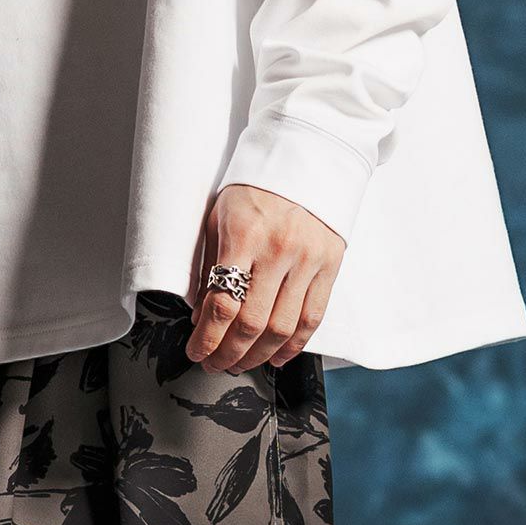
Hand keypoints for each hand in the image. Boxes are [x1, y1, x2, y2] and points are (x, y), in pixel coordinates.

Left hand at [185, 182, 344, 371]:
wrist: (304, 160)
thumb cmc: (253, 189)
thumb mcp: (219, 217)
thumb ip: (208, 265)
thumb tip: (200, 315)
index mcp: (245, 236)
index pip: (222, 303)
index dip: (206, 337)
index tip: (195, 352)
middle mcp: (279, 250)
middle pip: (252, 323)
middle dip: (229, 353)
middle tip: (215, 364)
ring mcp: (308, 260)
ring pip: (282, 328)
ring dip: (259, 356)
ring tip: (240, 364)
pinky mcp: (330, 266)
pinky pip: (312, 319)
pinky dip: (293, 346)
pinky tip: (276, 357)